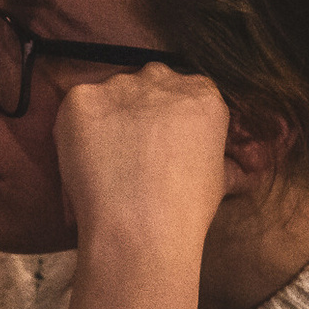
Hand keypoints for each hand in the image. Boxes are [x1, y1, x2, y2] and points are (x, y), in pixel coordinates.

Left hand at [52, 65, 230, 257]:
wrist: (141, 229)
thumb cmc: (184, 212)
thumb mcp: (219, 178)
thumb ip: (219, 157)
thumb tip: (231, 167)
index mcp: (204, 94)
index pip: (184, 92)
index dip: (169, 120)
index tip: (160, 143)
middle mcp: (164, 79)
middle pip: (148, 85)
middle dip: (140, 112)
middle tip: (133, 153)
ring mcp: (120, 86)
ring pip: (111, 96)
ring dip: (108, 120)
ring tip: (108, 163)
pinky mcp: (82, 98)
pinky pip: (78, 108)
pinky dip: (78, 131)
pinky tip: (87, 161)